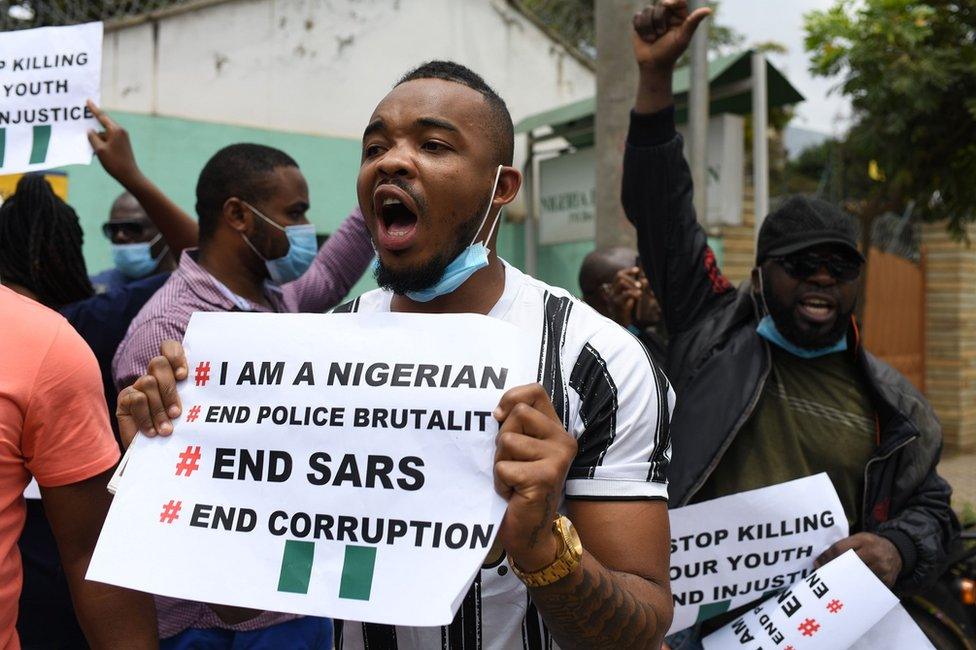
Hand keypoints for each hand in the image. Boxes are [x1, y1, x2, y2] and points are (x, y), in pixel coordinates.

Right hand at [86, 100, 141, 182]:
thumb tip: (90, 130)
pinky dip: (101, 142)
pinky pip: (108, 139)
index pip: (102, 117)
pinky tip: (96, 149)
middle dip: (93, 124)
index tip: (88, 101)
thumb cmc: (115, 163)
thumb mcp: (99, 149)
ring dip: (97, 137)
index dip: (94, 109)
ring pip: (105, 133)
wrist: (130, 175)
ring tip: (90, 143)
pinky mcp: (122, 144)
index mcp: (116, 130)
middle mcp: (121, 132)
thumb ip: (93, 137)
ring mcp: (122, 138)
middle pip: (103, 124)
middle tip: (83, 120)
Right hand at [116, 340, 187, 446]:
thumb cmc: (178, 432)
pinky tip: (152, 432)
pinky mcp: (125, 398)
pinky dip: (146, 417)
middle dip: (169, 389)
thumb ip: (194, 396)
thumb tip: (204, 388)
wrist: (155, 456)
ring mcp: (139, 385)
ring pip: (148, 381)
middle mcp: (155, 376)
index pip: (170, 348)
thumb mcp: (190, 413)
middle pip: (159, 363)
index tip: (183, 376)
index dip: (176, 356)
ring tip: (166, 429)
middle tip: (177, 413)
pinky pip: (137, 399)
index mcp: (173, 373)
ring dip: (159, 408)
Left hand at [493, 384, 577, 571]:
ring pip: (507, 441)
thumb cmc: (518, 487)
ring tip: (512, 479)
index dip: (510, 398)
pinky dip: (500, 483)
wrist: (529, 532)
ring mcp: (557, 459)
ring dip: (500, 463)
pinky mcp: (545, 477)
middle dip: (502, 438)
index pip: (534, 391)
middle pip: (517, 413)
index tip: (498, 417)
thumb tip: (495, 411)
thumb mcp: (519, 450)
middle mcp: (563, 440)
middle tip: (511, 462)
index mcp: (556, 429)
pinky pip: (503, 468)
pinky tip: (513, 494)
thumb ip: (514, 426)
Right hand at [607, 267, 644, 327]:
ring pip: (621, 283)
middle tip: (640, 285)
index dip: (628, 271)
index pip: (618, 275)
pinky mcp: (616, 303)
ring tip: (639, 291)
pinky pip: (625, 294)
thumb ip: (636, 290)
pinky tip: (638, 296)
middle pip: (619, 276)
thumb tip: (645, 280)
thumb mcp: (631, 299)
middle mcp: (611, 292)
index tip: (638, 270)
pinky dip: (633, 293)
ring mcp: (613, 297)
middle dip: (631, 278)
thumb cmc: (626, 312)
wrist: (620, 326)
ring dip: (632, 285)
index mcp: (614, 289)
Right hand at [632, 1, 710, 73]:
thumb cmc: (670, 53)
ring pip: (647, 10)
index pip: (677, 1)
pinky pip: (637, 17)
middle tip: (661, 34)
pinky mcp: (640, 23)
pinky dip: (641, 28)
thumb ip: (693, 22)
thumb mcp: (683, 37)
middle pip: (660, 5)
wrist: (653, 65)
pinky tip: (645, 37)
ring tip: (653, 39)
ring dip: (649, 27)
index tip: (667, 5)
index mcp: (679, 16)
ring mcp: (652, 18)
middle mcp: (666, 15)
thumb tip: (709, 10)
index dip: (672, 1)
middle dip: (659, 20)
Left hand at [814, 532, 902, 587]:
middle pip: (847, 564)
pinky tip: (847, 592)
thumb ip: (843, 546)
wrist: (897, 551)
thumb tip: (820, 560)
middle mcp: (874, 553)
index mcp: (864, 540)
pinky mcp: (887, 581)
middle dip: (833, 571)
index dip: (827, 557)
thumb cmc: (871, 545)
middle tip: (822, 578)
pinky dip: (856, 590)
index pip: (840, 549)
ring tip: (832, 586)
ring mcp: (882, 568)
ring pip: (856, 577)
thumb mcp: (859, 539)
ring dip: (843, 582)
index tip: (817, 564)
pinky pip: (868, 587)